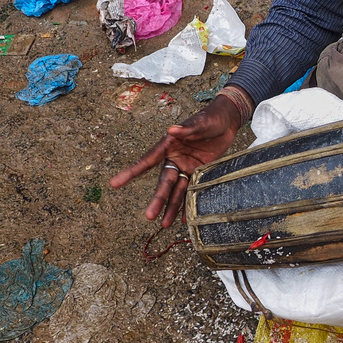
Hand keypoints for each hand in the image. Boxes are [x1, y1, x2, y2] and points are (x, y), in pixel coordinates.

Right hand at [111, 94, 241, 226]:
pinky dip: (188, 204)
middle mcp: (174, 158)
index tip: (114, 184)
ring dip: (171, 207)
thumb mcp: (201, 122)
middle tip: (149, 216)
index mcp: (169, 145)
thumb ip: (187, 128)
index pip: (148, 161)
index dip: (132, 172)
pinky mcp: (198, 172)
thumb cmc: (210, 118)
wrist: (227, 121)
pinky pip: (191, 190)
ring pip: (176, 190)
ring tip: (165, 225)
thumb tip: (172, 129)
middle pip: (164, 182)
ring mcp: (186, 167)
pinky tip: (184, 219)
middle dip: (157, 199)